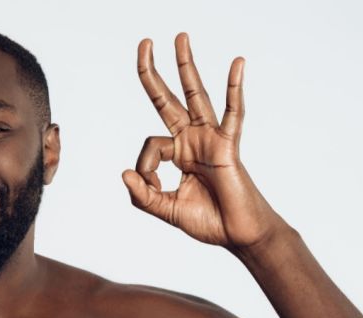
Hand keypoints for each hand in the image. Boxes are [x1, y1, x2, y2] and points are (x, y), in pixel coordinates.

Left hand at [122, 33, 285, 249]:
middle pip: (167, 99)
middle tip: (145, 42)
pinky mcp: (229, 145)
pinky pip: (234, 112)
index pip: (148, 146)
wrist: (238, 235)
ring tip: (180, 37)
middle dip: (153, 72)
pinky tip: (237, 63)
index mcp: (175, 153)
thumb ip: (143, 197)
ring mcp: (210, 139)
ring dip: (186, 66)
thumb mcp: (166, 210)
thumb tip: (124, 172)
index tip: (154, 188)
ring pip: (196, 95)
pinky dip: (236, 88)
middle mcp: (191, 140)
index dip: (144, 169)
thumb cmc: (208, 221)